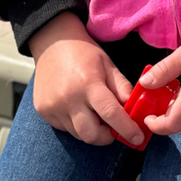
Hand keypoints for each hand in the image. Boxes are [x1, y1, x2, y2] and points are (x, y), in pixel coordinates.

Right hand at [28, 12, 143, 146]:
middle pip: (91, 135)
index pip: (111, 114)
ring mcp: (53, 107)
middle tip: (113, 127)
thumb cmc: (84, 52)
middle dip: (106, 137)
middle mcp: (69, 99)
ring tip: (94, 113)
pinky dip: (76, 124)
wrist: (52, 42)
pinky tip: (77, 108)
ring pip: (77, 134)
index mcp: (89, 84)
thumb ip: (122, 88)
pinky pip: (64, 128)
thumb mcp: (108, 64)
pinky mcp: (43, 111)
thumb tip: (135, 110)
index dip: (127, 129)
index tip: (137, 138)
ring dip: (91, 130)